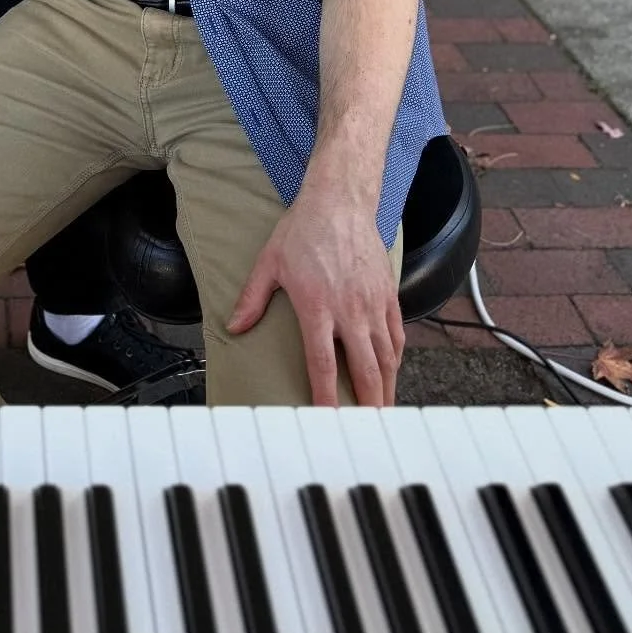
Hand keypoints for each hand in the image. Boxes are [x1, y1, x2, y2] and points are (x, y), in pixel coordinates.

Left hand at [227, 187, 402, 405]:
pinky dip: (396, 359)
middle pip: (364, 369)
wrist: (340, 200)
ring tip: (383, 413)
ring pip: (386, 357)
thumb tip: (234, 326)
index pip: (323, 363)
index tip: (328, 420)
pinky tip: (392, 373)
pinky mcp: (388, 294)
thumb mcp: (270, 262)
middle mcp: (350, 310)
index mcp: (318, 306)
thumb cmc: (303, 230)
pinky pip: (397, 335)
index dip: (326, 397)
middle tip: (368, 432)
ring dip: (386, 388)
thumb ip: (252, 298)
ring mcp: (373, 303)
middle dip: (367, 405)